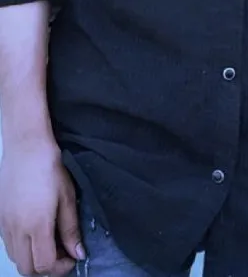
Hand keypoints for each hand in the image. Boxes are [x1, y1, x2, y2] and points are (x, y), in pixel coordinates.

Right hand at [0, 137, 85, 276]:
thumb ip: (71, 229)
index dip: (61, 268)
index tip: (72, 257)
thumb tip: (78, 253)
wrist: (26, 145)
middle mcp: (16, 229)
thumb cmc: (48, 165)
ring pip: (16, 257)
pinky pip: (8, 244)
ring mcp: (5, 224)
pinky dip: (21, 247)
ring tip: (49, 241)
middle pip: (27, 268)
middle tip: (61, 253)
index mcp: (37, 225)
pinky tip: (34, 232)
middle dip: (46, 268)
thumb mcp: (67, 197)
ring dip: (32, 258)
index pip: (44, 265)